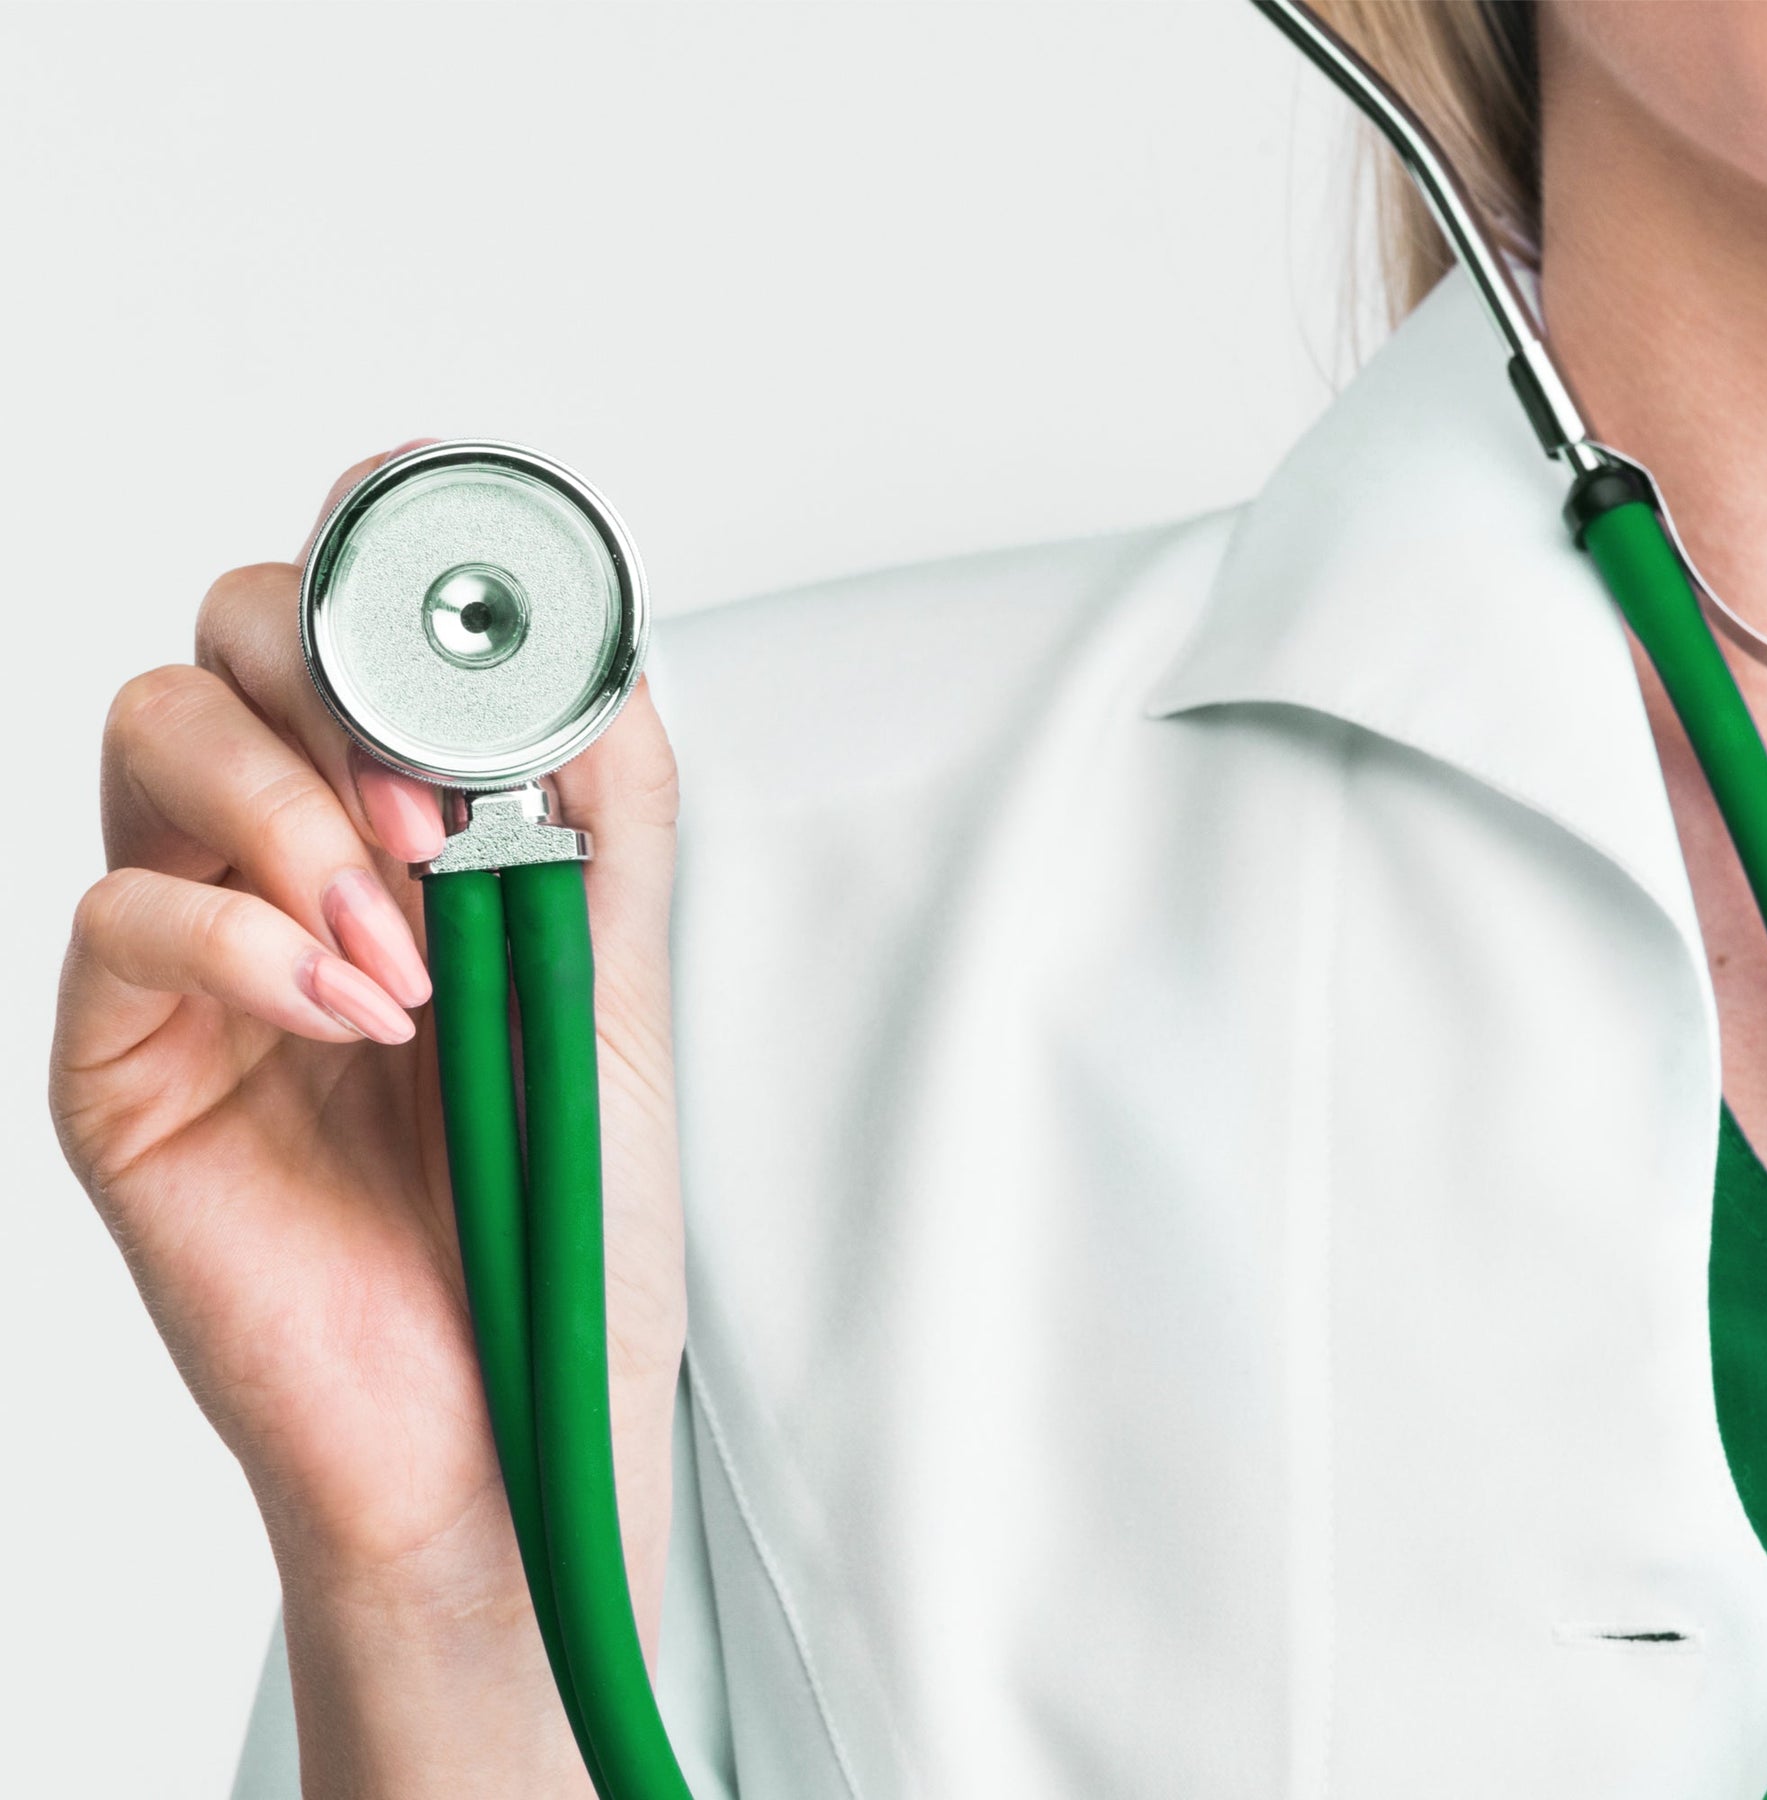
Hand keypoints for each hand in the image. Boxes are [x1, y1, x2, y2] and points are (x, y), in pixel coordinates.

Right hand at [48, 448, 684, 1794]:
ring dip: (287, 812)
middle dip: (329, 693)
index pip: (349, 634)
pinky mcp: (125, 1055)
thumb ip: (604, 818)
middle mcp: (285, 861)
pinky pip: (114, 920)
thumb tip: (597, 656)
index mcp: (405, 830)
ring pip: (153, 738)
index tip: (453, 620)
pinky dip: (238, 938)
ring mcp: (197, 951)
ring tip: (402, 949)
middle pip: (230, 645)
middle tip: (437, 823)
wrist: (507, 1407)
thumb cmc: (557, 1208)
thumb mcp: (615, 984)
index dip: (377, 580)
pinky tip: (348, 1012)